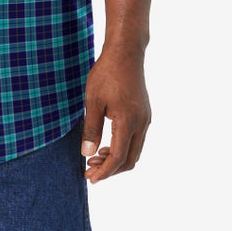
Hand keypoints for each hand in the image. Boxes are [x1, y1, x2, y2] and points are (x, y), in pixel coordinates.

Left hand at [81, 46, 150, 183]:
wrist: (126, 52)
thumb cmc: (107, 73)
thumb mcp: (93, 100)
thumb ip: (91, 128)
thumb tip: (87, 154)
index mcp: (128, 122)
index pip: (118, 158)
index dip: (104, 172)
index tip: (90, 178)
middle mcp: (141, 123)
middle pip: (130, 159)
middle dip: (110, 169)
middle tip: (90, 170)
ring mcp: (145, 118)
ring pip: (134, 150)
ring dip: (116, 159)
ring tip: (95, 157)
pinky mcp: (144, 113)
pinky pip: (136, 139)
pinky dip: (122, 147)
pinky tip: (107, 143)